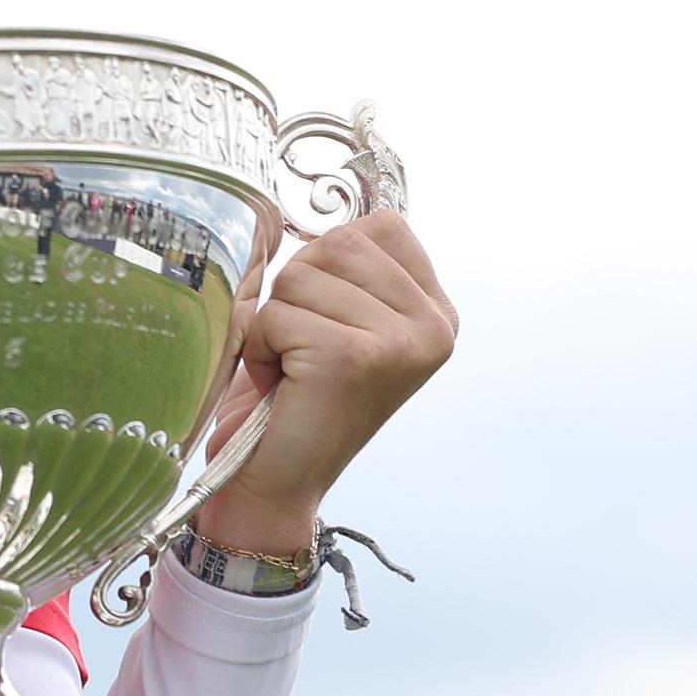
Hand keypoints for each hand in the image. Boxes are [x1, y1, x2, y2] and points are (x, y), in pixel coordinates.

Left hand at [197, 209, 455, 555]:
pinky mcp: (355, 357)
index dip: (327, 264)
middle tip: (301, 351)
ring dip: (274, 322)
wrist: (274, 485)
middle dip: (295, 293)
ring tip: (291, 369)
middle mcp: (434, 326)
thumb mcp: (336, 319)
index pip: (378, 225)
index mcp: (437, 310)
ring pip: (301, 275)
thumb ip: (346, 268)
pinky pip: (277, 313)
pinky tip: (281, 386)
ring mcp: (401, 341)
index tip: (326, 322)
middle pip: (336, 242)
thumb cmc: (292, 400)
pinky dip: (259, 347)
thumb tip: (306, 210)